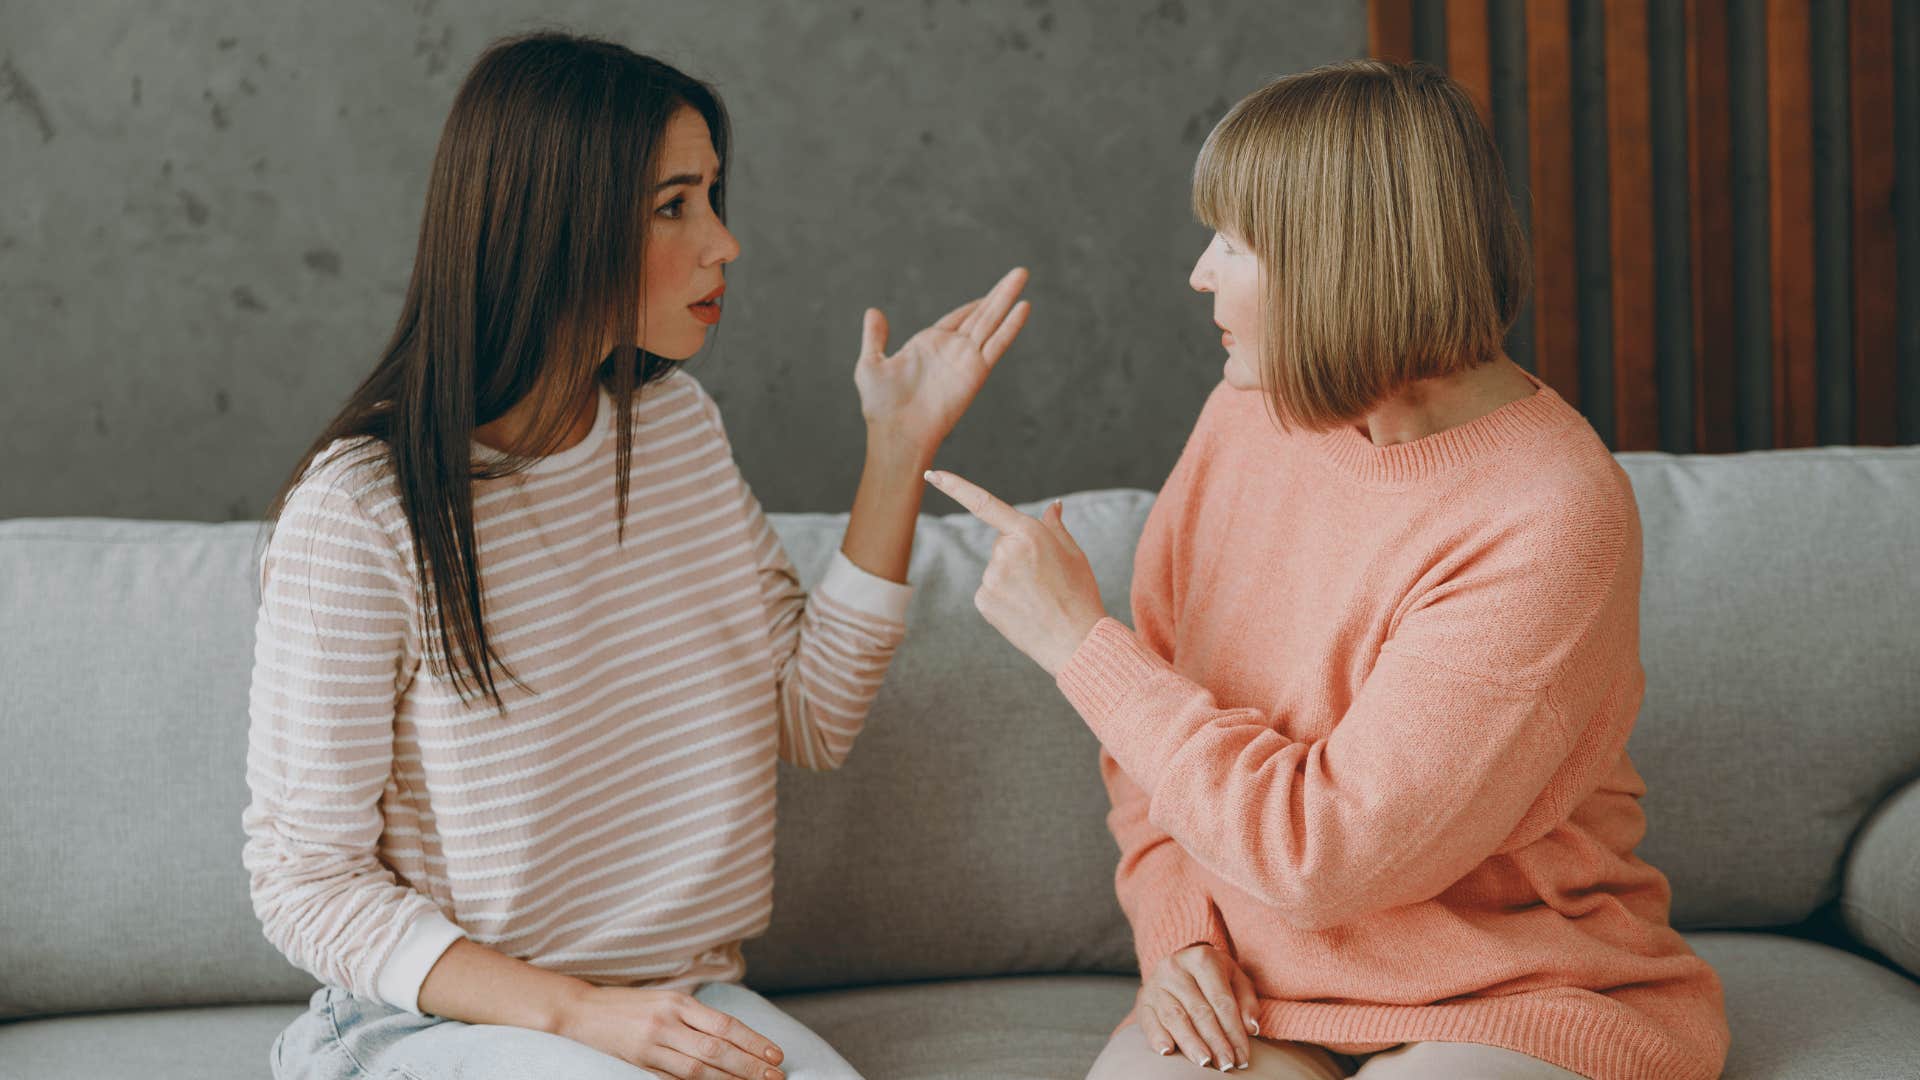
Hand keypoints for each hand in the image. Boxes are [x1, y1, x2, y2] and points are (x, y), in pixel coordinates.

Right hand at [554, 985, 785, 1079]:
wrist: (582, 1010)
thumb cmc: (630, 1004)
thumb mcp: (666, 999)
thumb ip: (696, 1016)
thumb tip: (734, 1037)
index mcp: (678, 1002)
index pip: (725, 1024)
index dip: (753, 1041)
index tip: (776, 1054)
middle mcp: (667, 1022)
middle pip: (716, 1049)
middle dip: (750, 1065)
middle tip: (776, 1076)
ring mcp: (652, 1045)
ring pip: (698, 1070)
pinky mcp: (639, 1064)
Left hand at [855, 267, 1030, 460]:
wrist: (896, 432)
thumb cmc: (881, 405)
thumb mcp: (871, 364)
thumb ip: (875, 337)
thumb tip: (873, 311)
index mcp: (928, 344)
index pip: (958, 318)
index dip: (974, 305)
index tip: (991, 293)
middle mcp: (951, 349)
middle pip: (981, 314)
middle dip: (999, 293)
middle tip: (1020, 272)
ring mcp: (965, 358)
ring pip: (992, 321)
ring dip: (1007, 298)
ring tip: (1023, 275)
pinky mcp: (976, 371)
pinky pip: (997, 344)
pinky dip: (1011, 326)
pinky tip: (1023, 307)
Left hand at [921, 469, 1105, 675]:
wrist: (1076, 641)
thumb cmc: (1079, 594)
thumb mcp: (1074, 553)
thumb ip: (1054, 526)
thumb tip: (1052, 506)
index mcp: (1028, 533)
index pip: (984, 503)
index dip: (955, 487)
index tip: (931, 475)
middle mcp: (1004, 552)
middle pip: (1001, 544)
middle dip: (1018, 554)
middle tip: (1044, 578)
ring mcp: (991, 578)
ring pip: (996, 569)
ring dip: (1011, 578)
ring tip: (1037, 598)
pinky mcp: (984, 601)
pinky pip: (989, 591)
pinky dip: (1003, 597)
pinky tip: (1023, 610)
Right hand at [1137, 944, 1260, 1071]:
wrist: (1179, 965)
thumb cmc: (1213, 976)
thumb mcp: (1235, 979)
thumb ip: (1246, 1002)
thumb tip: (1251, 1028)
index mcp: (1202, 959)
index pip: (1221, 1001)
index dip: (1234, 1031)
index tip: (1242, 1056)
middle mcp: (1176, 968)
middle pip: (1199, 1010)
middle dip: (1215, 1041)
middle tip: (1226, 1064)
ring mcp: (1156, 983)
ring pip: (1175, 1017)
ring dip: (1191, 1043)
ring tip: (1204, 1062)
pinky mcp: (1143, 999)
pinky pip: (1149, 1020)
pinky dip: (1157, 1037)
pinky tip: (1167, 1051)